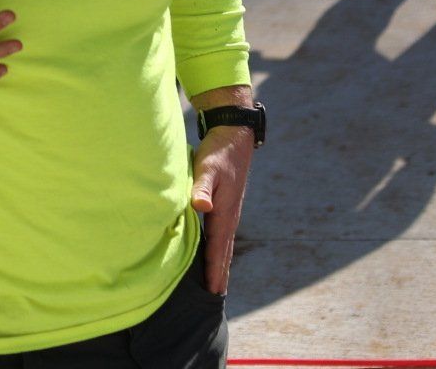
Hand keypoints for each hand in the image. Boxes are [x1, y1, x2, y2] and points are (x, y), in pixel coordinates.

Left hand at [189, 124, 253, 295]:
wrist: (232, 136)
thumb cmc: (217, 153)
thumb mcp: (207, 168)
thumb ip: (202, 188)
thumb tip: (202, 207)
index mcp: (224, 212)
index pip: (217, 248)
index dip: (214, 270)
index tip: (213, 291)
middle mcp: (228, 216)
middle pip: (223, 252)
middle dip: (219, 274)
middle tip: (215, 298)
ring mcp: (228, 211)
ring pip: (223, 244)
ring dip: (219, 263)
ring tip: (216, 282)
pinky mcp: (224, 204)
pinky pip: (220, 233)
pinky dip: (217, 248)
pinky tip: (212, 252)